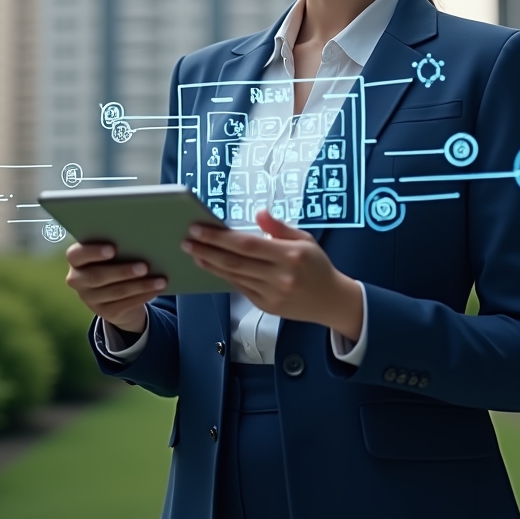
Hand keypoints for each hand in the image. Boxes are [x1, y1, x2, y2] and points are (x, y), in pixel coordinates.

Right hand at [65, 242, 167, 334]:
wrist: (116, 292)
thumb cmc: (115, 261)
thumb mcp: (112, 253)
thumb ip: (118, 245)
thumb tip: (141, 237)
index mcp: (76, 260)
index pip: (76, 255)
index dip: (93, 252)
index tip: (113, 249)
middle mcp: (77, 280)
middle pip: (97, 276)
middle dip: (123, 271)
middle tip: (144, 266)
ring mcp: (89, 299)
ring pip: (116, 292)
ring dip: (140, 286)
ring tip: (160, 280)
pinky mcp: (104, 312)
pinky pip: (125, 304)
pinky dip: (143, 296)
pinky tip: (157, 289)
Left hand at [181, 210, 363, 342]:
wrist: (332, 301)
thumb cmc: (317, 266)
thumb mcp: (305, 239)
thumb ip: (279, 227)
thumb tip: (259, 213)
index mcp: (290, 255)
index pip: (247, 244)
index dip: (220, 236)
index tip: (199, 228)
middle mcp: (279, 276)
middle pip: (235, 262)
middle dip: (207, 250)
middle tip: (187, 240)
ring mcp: (272, 294)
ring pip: (233, 277)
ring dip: (210, 264)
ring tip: (193, 252)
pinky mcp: (266, 306)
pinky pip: (240, 288)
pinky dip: (224, 276)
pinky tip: (212, 266)